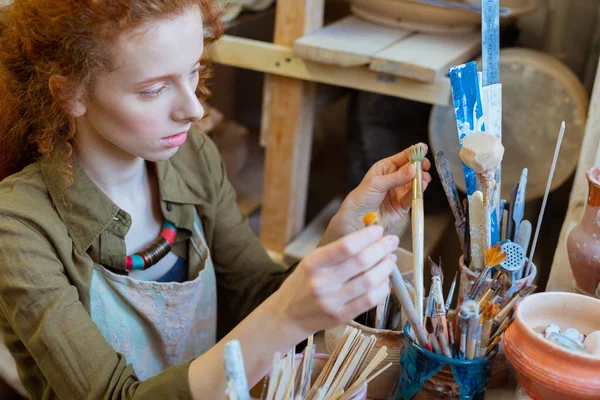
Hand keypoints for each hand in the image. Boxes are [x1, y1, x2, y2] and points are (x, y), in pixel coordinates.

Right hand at [272, 225, 398, 335]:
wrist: (288, 315)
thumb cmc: (302, 283)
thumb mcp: (312, 261)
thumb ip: (337, 251)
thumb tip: (368, 236)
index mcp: (313, 263)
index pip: (346, 246)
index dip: (367, 236)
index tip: (379, 229)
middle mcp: (322, 282)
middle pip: (361, 262)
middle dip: (382, 248)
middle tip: (391, 241)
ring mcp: (332, 301)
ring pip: (369, 281)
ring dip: (385, 267)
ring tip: (391, 259)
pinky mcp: (342, 316)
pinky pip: (370, 300)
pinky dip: (383, 288)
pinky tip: (385, 279)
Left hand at [320, 144, 431, 245]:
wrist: (357, 220)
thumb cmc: (361, 198)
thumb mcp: (377, 183)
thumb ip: (396, 177)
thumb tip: (413, 168)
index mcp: (385, 169)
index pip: (402, 158)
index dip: (413, 153)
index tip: (423, 148)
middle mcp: (393, 179)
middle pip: (411, 170)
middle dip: (419, 167)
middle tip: (425, 166)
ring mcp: (399, 192)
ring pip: (414, 183)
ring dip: (421, 179)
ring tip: (424, 178)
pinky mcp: (403, 205)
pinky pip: (413, 196)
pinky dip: (418, 192)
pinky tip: (421, 187)